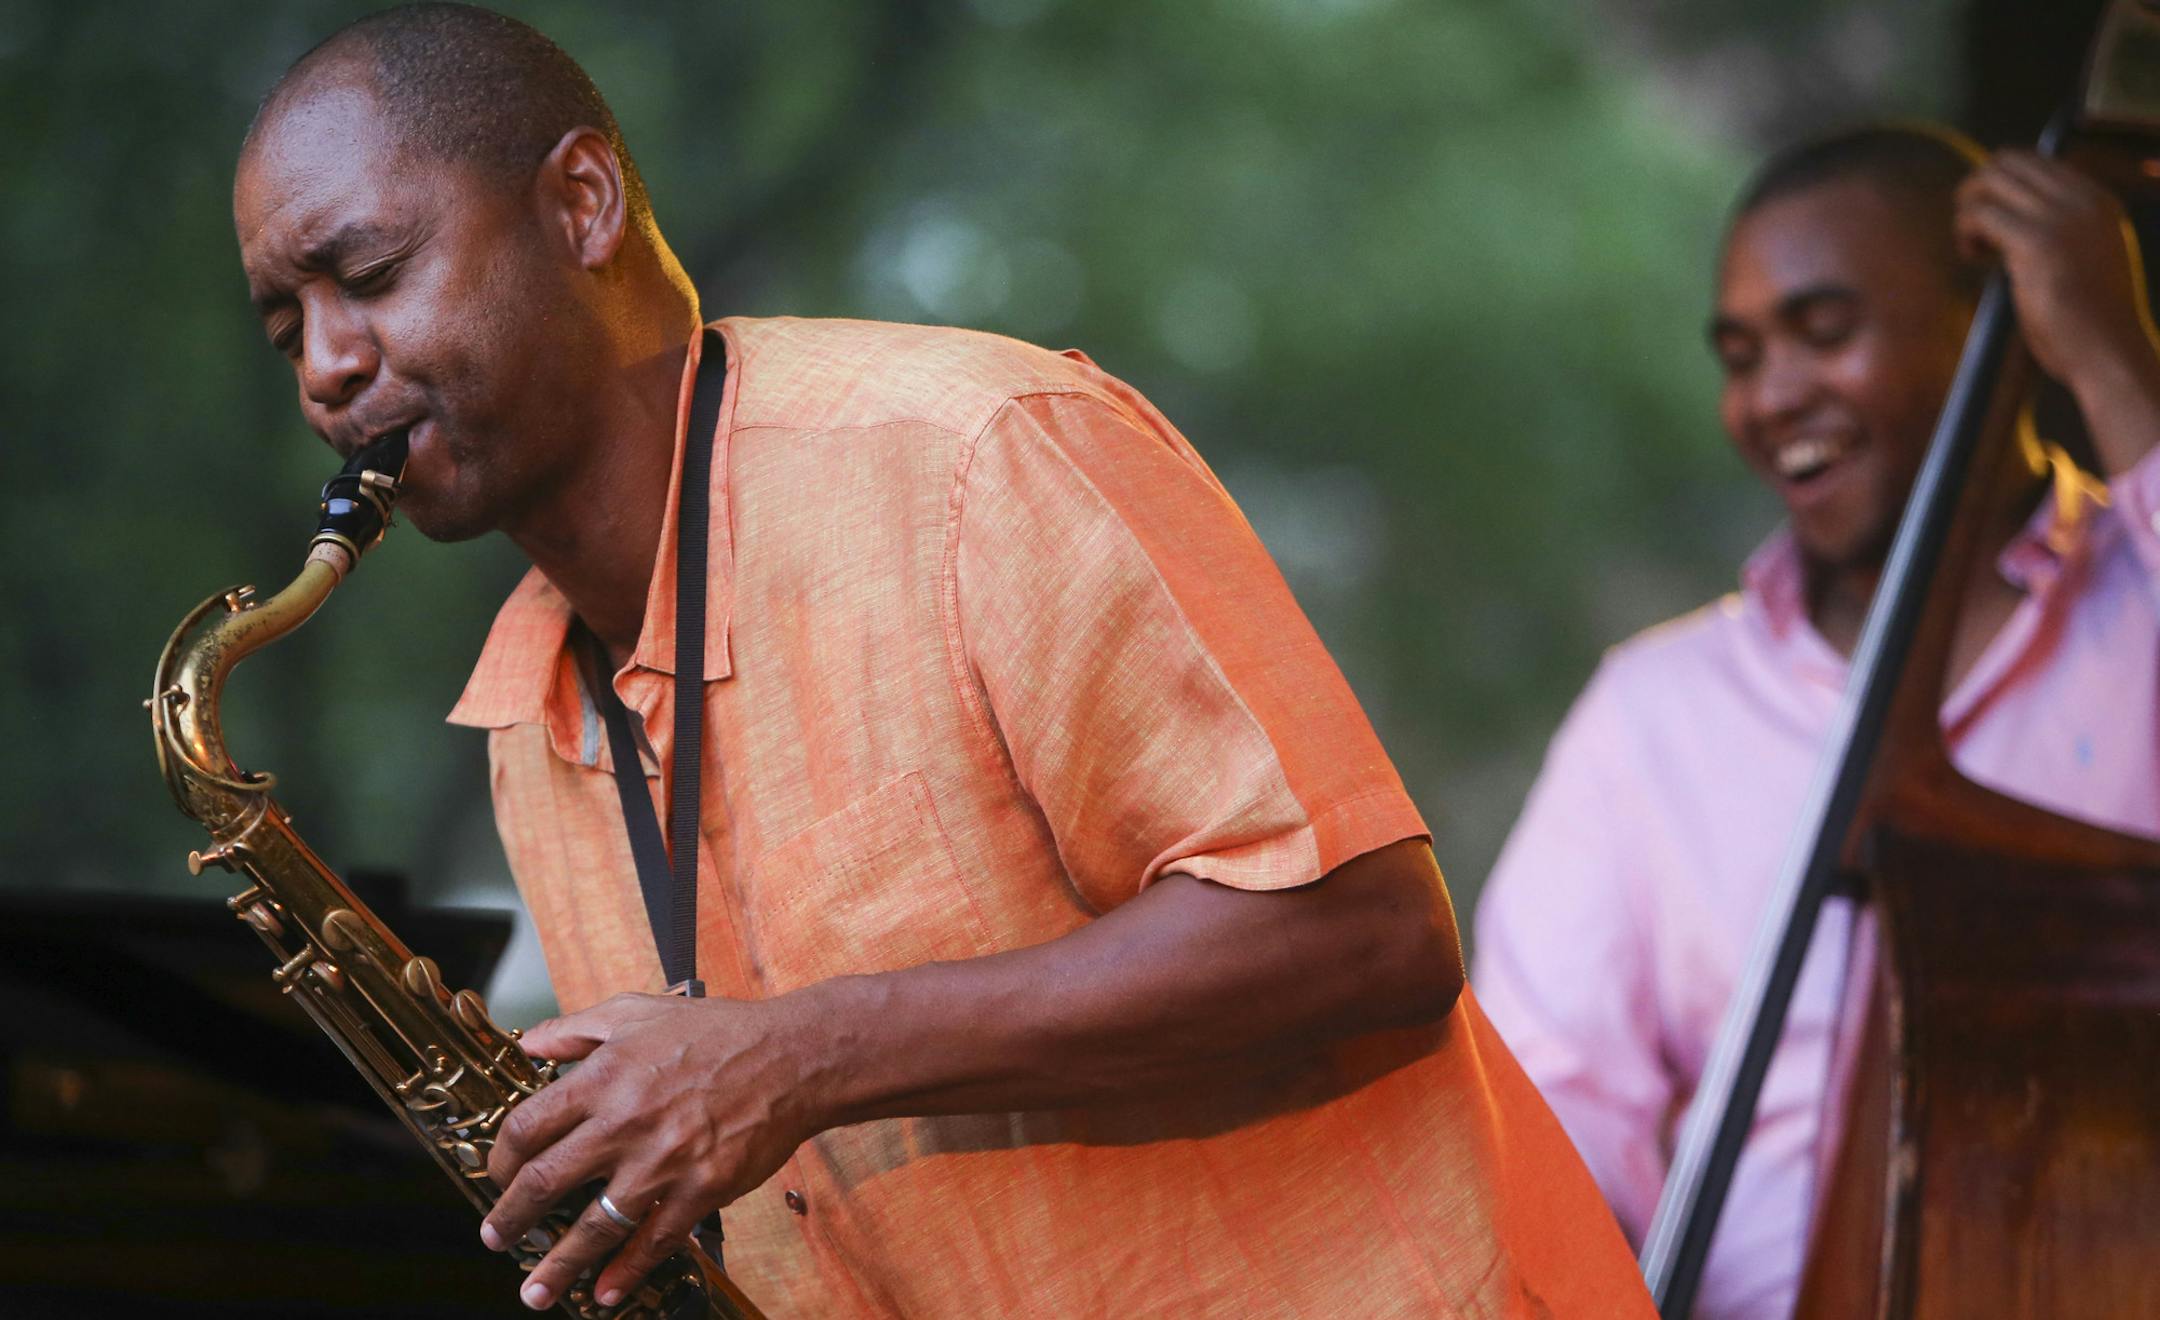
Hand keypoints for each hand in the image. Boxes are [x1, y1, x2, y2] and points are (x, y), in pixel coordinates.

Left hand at [479, 991, 817, 1310]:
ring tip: (536, 1290)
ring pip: (594, 1225)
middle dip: (511, 1218)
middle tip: (496, 1239)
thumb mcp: (639, 1011)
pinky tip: (604, 1292)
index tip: (497, 1177)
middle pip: (546, 1182)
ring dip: (558, 1264)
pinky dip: (625, 1272)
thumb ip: (578, 1028)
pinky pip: (654, 1241)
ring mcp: (663, 1162)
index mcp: (603, 1078)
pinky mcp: (701, 1189)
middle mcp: (624, 1123)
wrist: (792, 1058)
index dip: (501, 1160)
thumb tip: (532, 1045)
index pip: (528, 1127)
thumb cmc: (718, 1032)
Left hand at [1955, 150, 2159, 393]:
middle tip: (1971, 227)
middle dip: (1978, 188)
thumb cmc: (2092, 320)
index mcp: (2099, 201)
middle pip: (2009, 161)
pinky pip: (1980, 214)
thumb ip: (2062, 231)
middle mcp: (2083, 200)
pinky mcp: (2035, 242)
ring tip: (1972, 247)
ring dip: (1967, 210)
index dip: (2002, 185)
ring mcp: (2061, 218)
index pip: (2038, 161)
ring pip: (1990, 180)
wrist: (2109, 351)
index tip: (1993, 220)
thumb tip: (2011, 219)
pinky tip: (1973, 257)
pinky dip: (1965, 231)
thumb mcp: (2088, 258)